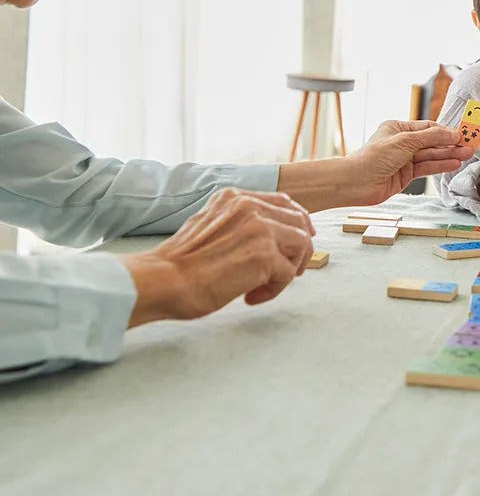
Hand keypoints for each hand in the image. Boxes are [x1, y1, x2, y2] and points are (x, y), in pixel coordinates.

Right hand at [123, 188, 315, 324]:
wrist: (162, 280)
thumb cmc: (180, 264)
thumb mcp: (210, 226)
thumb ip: (238, 224)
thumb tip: (270, 238)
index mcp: (234, 197)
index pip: (282, 201)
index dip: (297, 222)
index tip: (298, 243)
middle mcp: (249, 206)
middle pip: (299, 221)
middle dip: (299, 249)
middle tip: (289, 272)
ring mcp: (259, 227)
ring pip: (301, 244)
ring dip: (288, 270)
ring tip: (262, 287)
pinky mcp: (264, 254)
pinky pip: (288, 273)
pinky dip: (274, 289)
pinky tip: (251, 297)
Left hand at [338, 119, 473, 205]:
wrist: (358, 182)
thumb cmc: (376, 156)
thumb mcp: (406, 141)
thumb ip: (431, 138)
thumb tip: (452, 134)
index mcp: (398, 128)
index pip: (427, 127)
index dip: (445, 131)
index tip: (462, 134)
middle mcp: (402, 143)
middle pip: (431, 142)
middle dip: (450, 144)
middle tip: (470, 145)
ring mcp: (404, 159)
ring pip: (431, 155)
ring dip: (449, 155)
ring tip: (467, 154)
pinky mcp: (406, 175)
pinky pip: (427, 168)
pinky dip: (440, 166)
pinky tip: (454, 163)